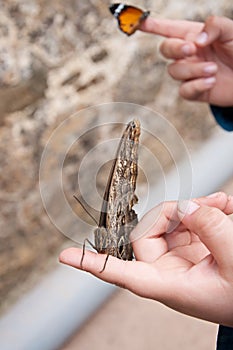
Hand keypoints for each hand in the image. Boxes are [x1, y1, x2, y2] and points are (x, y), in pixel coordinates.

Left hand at [60, 192, 232, 325]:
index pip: (122, 273)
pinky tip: (224, 206)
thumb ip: (209, 230)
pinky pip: (188, 222)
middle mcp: (170, 270)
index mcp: (170, 285)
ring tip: (222, 204)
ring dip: (194, 208)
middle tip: (205, 204)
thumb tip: (187, 206)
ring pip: (167, 223)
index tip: (64, 256)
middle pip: (146, 233)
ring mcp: (181, 257)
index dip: (92, 264)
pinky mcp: (195, 248)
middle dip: (171, 212)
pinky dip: (206, 210)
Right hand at [140, 16, 232, 105]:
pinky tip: (211, 82)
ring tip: (213, 69)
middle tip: (191, 49)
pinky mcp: (195, 91)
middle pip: (166, 49)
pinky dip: (196, 86)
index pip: (169, 29)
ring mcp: (190, 73)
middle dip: (175, 49)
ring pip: (175, 71)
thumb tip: (195, 41)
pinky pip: (184, 90)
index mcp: (194, 36)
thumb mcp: (231, 31)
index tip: (140, 22)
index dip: (154, 25)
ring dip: (193, 70)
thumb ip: (213, 27)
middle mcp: (188, 54)